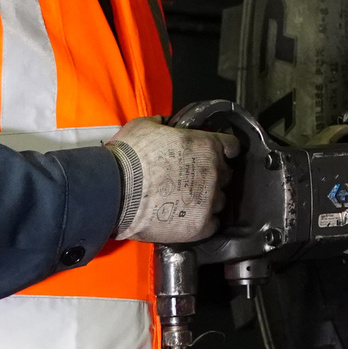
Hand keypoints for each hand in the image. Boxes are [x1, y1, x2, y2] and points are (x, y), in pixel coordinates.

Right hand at [107, 120, 236, 243]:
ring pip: (219, 201)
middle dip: (213, 176)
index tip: (220, 154)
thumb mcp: (144, 126)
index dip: (225, 150)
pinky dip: (203, 222)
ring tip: (186, 203)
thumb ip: (162, 124)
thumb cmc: (130, 155)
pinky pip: (212, 224)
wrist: (116, 190)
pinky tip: (187, 219)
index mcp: (206, 145)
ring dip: (207, 200)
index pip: (231, 145)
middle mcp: (213, 172)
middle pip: (225, 175)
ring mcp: (209, 200)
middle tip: (193, 180)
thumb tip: (165, 123)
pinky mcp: (200, 225)